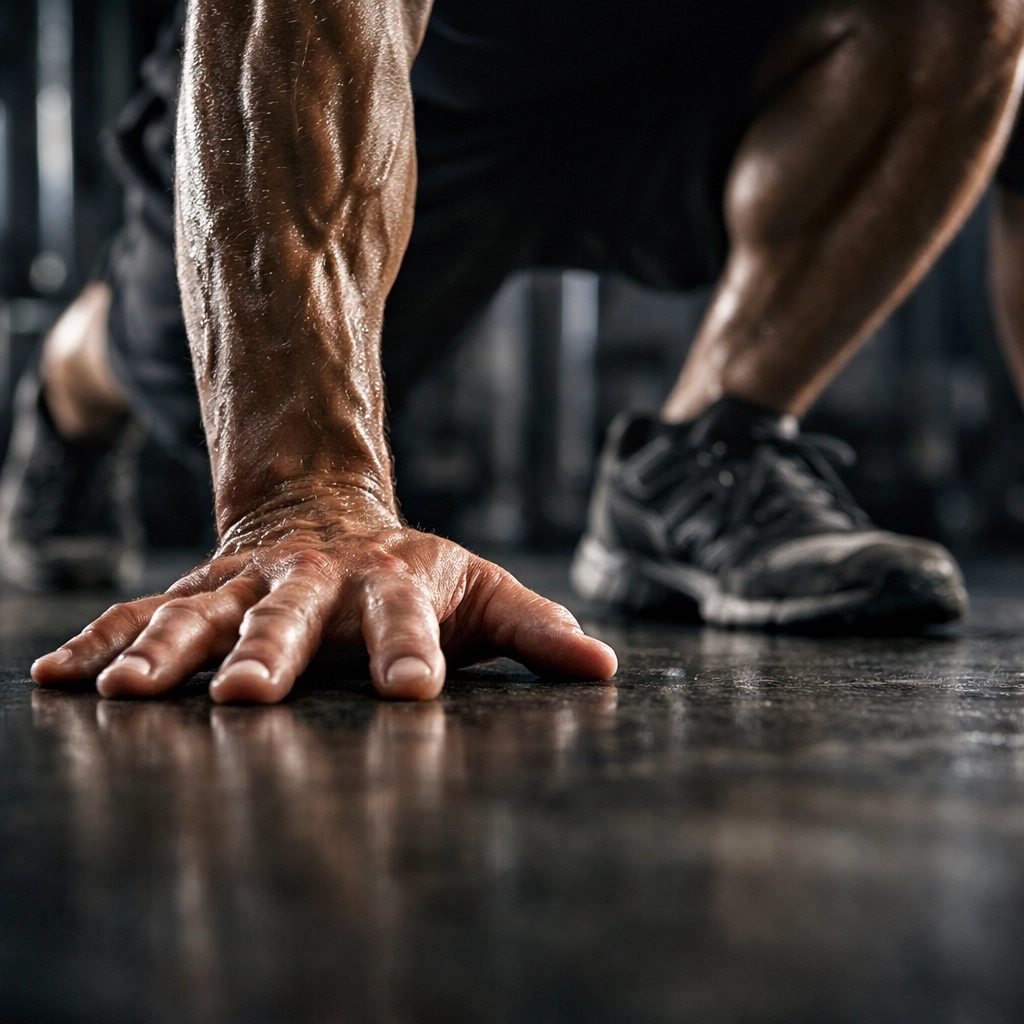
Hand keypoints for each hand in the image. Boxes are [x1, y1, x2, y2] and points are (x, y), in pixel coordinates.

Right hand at [30, 494, 616, 702]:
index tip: (411, 694)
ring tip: (127, 695)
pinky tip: (57, 678)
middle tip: (247, 698)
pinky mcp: (200, 591)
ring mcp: (249, 586)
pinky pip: (141, 612)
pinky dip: (101, 643)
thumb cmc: (414, 573)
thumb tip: (604, 668)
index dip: (410, 653)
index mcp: (391, 585)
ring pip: (201, 615)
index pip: (406, 621)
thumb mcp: (481, 592)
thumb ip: (535, 628)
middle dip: (267, 654)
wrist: (328, 514)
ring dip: (164, 653)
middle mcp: (315, 583)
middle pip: (290, 617)